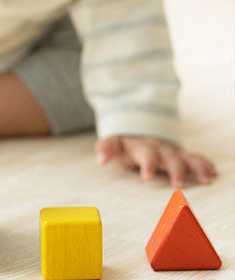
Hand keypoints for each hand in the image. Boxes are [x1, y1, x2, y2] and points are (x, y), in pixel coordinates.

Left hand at [95, 135, 217, 187]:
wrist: (139, 129)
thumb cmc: (125, 143)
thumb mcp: (113, 143)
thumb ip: (106, 148)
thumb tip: (100, 160)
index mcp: (143, 148)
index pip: (145, 155)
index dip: (147, 165)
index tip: (147, 177)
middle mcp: (161, 150)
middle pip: (170, 159)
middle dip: (176, 170)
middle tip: (178, 185)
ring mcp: (173, 152)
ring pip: (187, 159)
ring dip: (197, 169)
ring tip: (206, 180)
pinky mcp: (181, 156)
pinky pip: (195, 158)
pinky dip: (204, 165)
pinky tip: (213, 173)